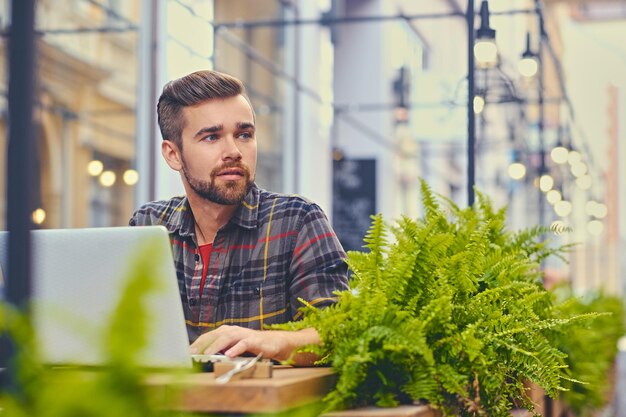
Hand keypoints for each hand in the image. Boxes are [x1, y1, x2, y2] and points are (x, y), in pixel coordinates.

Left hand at [189, 325, 319, 363]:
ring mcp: (245, 334)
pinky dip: (236, 348)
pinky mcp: (255, 340)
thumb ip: (222, 348)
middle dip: (202, 344)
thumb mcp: (235, 347)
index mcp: (228, 331)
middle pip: (215, 334)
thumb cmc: (253, 345)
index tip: (187, 352)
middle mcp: (234, 330)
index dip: (198, 343)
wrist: (276, 343)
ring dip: (216, 345)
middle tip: (192, 353)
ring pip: (227, 337)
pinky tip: (228, 354)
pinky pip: (244, 343)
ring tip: (206, 354)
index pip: (209, 335)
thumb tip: (204, 355)